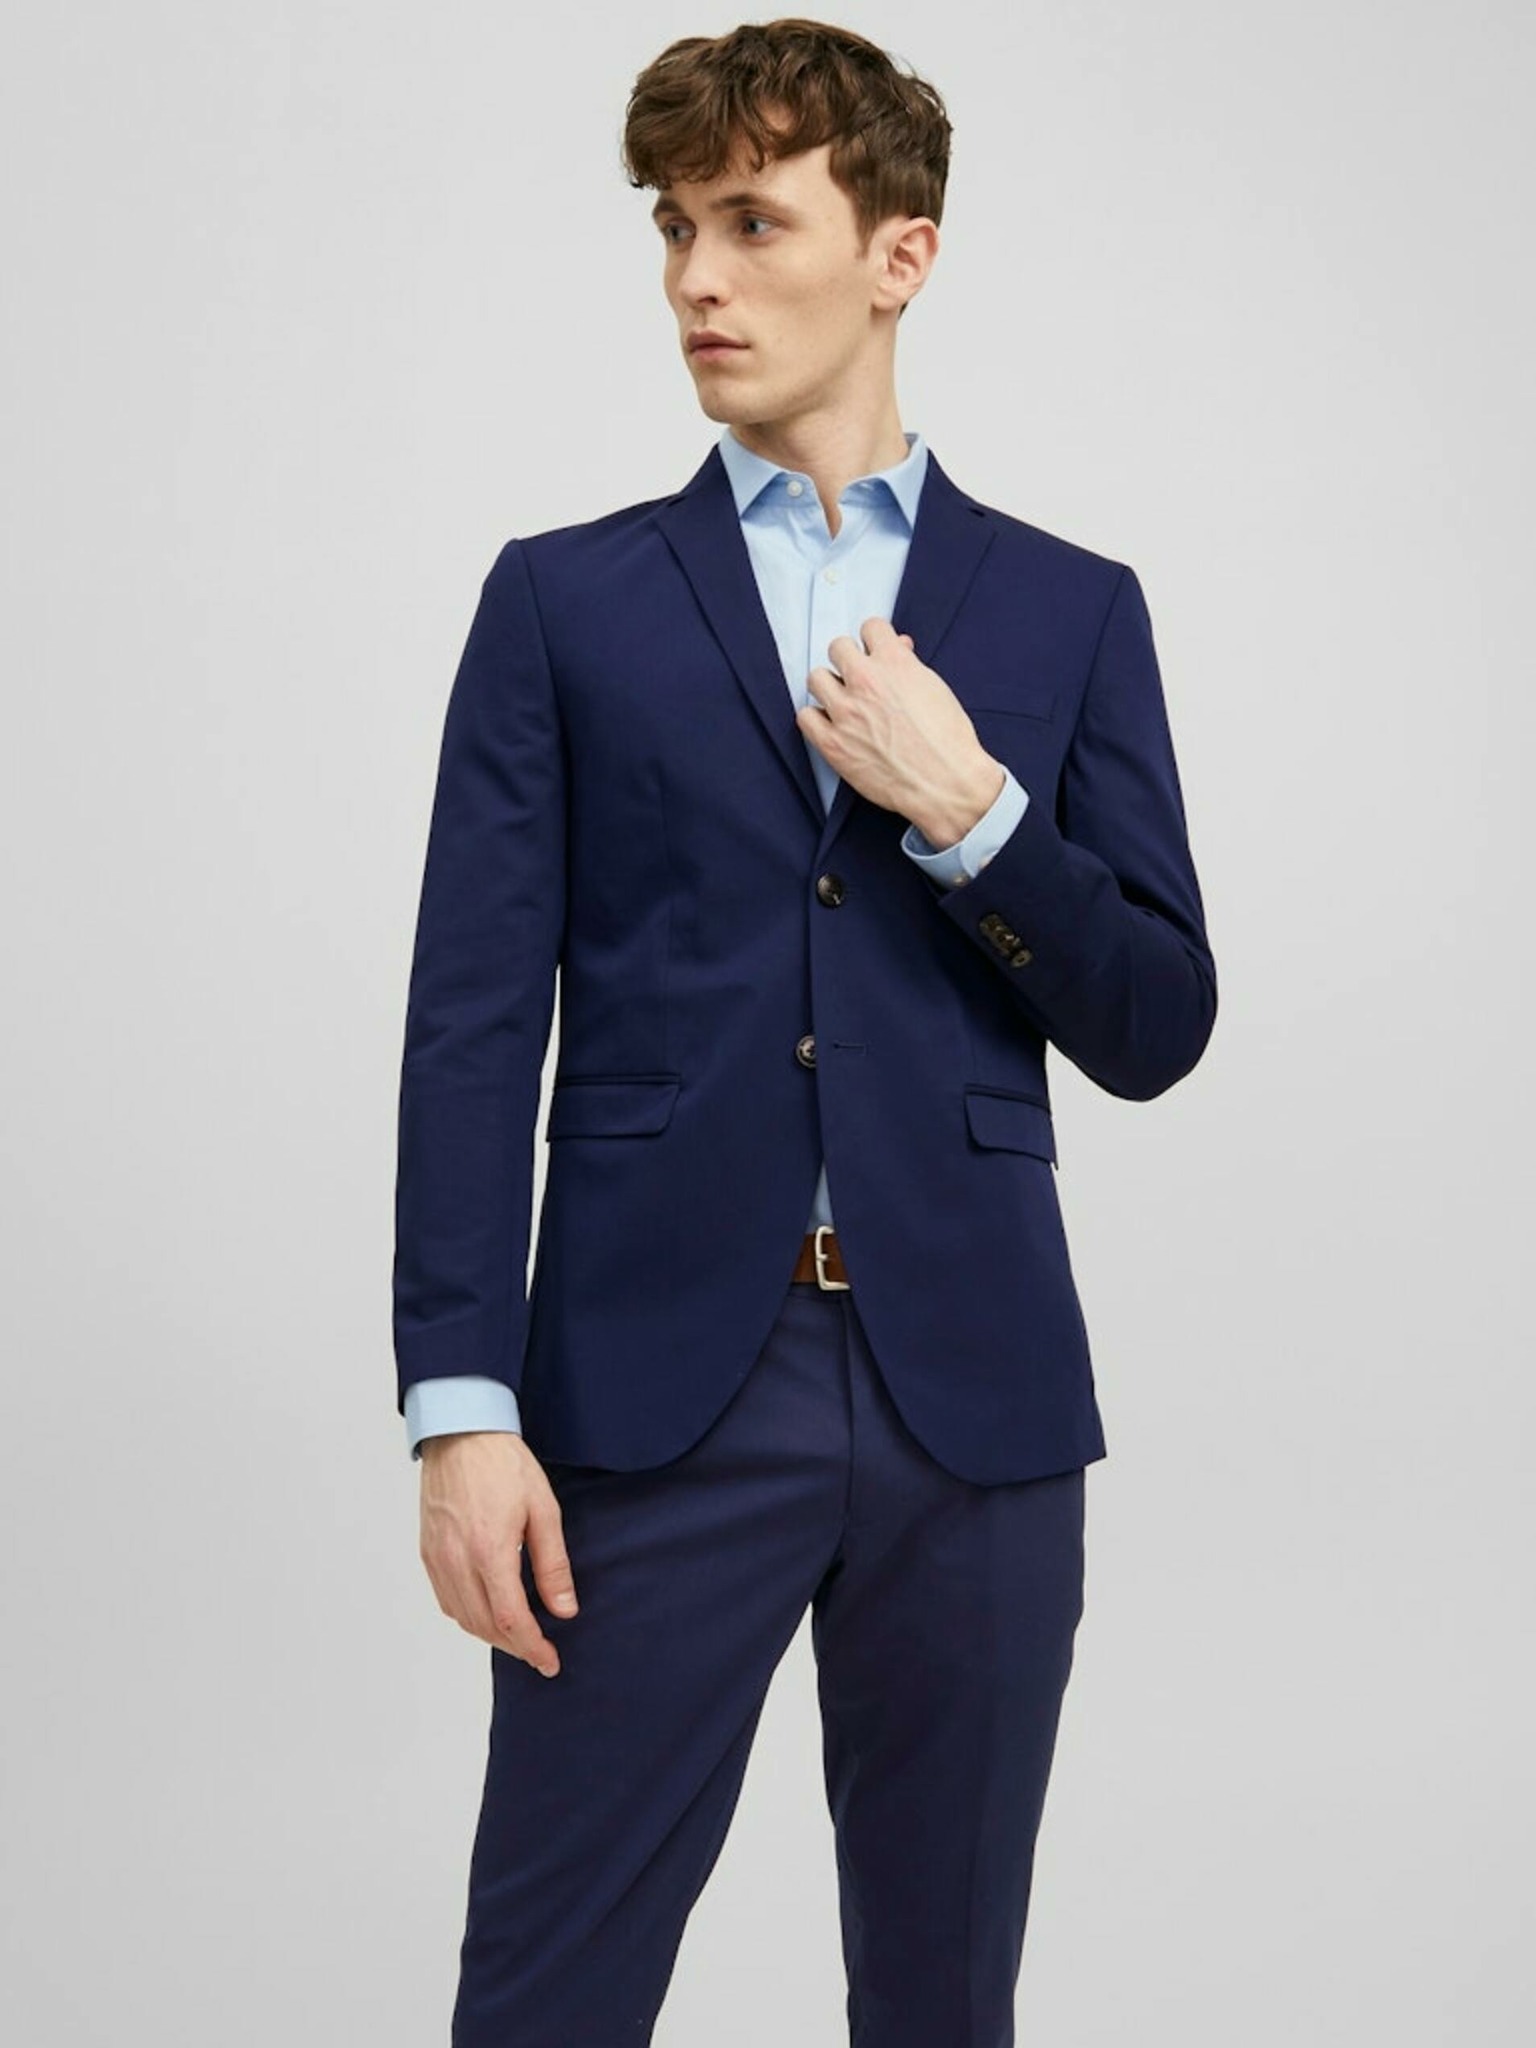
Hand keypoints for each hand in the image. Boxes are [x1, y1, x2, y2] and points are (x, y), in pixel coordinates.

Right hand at [418, 1431, 577, 1677]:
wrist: (461, 1433)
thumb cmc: (504, 1464)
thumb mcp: (544, 1510)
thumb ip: (553, 1565)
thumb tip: (564, 1609)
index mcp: (489, 1552)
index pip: (511, 1621)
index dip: (533, 1648)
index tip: (550, 1662)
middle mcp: (457, 1561)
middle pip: (486, 1627)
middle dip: (516, 1647)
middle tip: (541, 1653)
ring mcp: (437, 1559)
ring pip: (463, 1618)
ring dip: (492, 1635)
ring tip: (520, 1637)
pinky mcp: (427, 1553)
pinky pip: (446, 1600)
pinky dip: (469, 1616)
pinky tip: (489, 1612)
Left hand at [795, 619, 1004, 845]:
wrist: (946, 783)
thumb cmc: (947, 741)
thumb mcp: (935, 689)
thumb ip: (910, 666)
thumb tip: (899, 650)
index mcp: (894, 663)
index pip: (870, 628)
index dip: (874, 640)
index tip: (874, 651)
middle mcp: (865, 681)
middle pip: (838, 647)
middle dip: (850, 659)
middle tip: (859, 676)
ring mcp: (845, 712)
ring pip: (816, 678)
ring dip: (829, 686)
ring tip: (843, 700)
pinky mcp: (832, 744)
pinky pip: (805, 717)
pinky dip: (816, 718)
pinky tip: (831, 724)